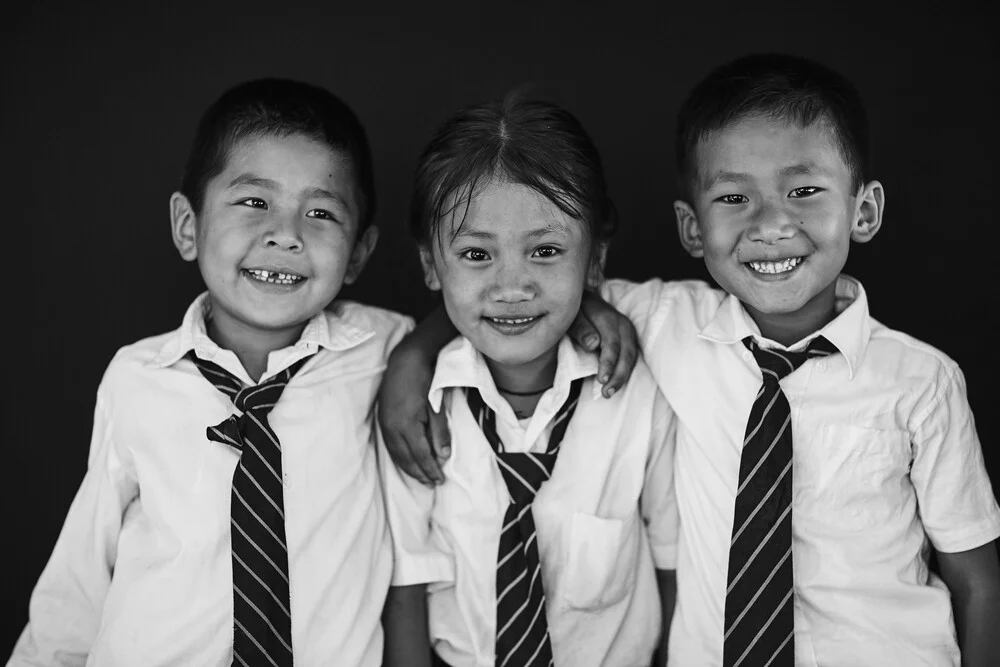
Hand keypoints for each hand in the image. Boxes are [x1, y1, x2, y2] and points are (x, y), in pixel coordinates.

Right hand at [377, 342, 450, 484]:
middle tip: (432, 484)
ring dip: (409, 468)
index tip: (440, 480)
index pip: (420, 455)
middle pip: (406, 458)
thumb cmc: (425, 381)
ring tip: (421, 477)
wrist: (405, 360)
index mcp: (407, 425)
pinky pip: (390, 446)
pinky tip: (407, 462)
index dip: (430, 469)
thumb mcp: (437, 406)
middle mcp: (392, 428)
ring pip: (396, 454)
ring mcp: (384, 424)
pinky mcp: (382, 419)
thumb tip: (443, 456)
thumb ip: (440, 432)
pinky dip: (399, 457)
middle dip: (420, 473)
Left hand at [569, 290, 639, 396]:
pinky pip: (631, 357)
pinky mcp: (628, 338)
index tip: (601, 380)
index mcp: (608, 317)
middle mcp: (622, 324)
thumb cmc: (575, 309)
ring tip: (609, 392)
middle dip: (618, 375)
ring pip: (631, 357)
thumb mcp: (572, 315)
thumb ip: (581, 328)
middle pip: (626, 353)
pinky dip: (625, 371)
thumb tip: (594, 345)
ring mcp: (628, 331)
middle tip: (607, 393)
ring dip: (622, 376)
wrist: (585, 298)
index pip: (612, 343)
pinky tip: (616, 383)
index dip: (608, 363)